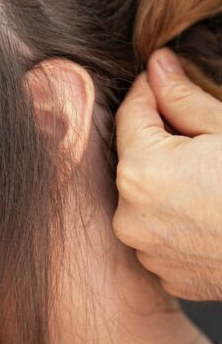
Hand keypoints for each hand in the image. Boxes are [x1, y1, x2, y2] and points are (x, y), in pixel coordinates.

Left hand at [113, 48, 221, 300]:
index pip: (129, 116)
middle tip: (202, 136)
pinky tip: (213, 213)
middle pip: (136, 161)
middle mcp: (130, 216)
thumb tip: (158, 67)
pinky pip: (163, 236)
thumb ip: (184, 99)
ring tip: (212, 180)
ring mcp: (147, 252)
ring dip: (168, 184)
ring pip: (146, 201)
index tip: (160, 77)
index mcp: (141, 172)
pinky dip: (180, 221)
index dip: (147, 91)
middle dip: (161, 142)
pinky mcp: (167, 276)